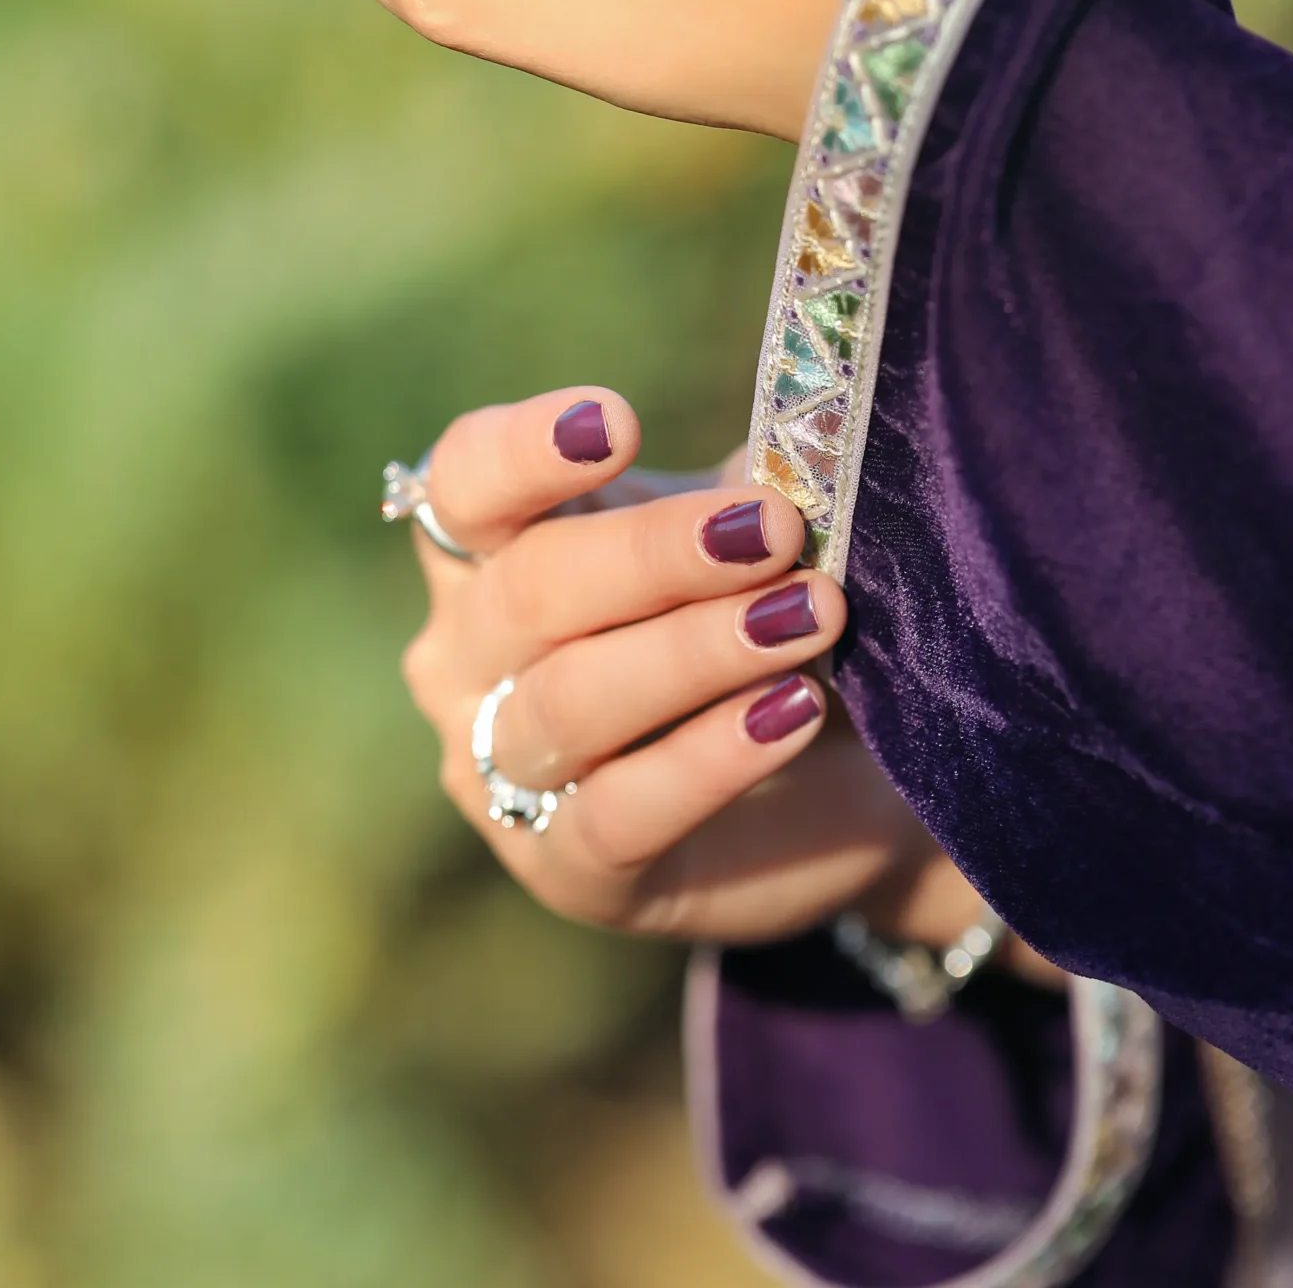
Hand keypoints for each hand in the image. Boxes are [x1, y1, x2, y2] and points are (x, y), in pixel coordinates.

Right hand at [399, 384, 955, 948]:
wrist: (830, 779)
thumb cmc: (751, 614)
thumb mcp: (740, 537)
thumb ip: (746, 490)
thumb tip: (802, 441)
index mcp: (485, 549)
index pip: (462, 482)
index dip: (525, 450)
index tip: (621, 423)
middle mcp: (463, 658)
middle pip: (529, 589)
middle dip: (655, 554)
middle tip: (773, 528)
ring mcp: (500, 772)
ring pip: (571, 700)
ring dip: (697, 650)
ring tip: (810, 616)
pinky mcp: (566, 871)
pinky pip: (619, 811)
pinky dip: (710, 757)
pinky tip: (794, 712)